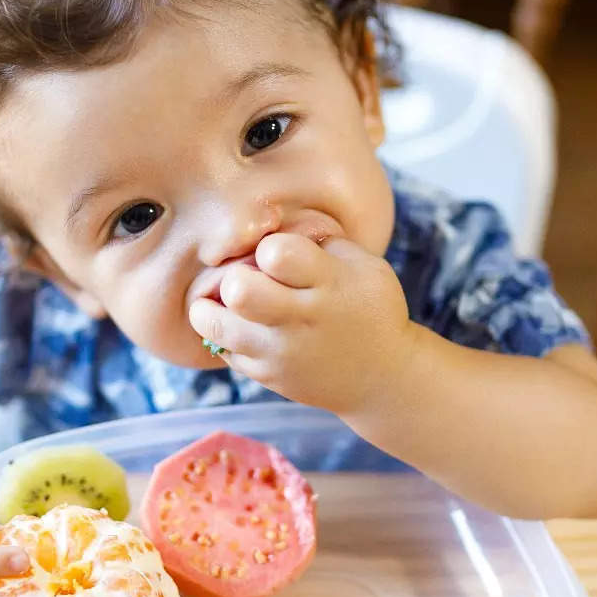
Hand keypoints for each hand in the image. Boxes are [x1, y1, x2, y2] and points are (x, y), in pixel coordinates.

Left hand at [189, 233, 417, 416]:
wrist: (384, 376)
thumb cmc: (369, 307)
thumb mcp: (363, 264)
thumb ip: (319, 240)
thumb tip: (270, 219)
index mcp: (330, 283)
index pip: (276, 252)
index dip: (269, 247)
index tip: (278, 258)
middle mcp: (303, 319)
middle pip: (239, 290)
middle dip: (234, 277)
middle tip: (245, 281)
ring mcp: (283, 352)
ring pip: (216, 324)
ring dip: (213, 307)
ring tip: (227, 302)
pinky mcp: (269, 376)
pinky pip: (223, 350)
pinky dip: (225, 335)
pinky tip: (244, 326)